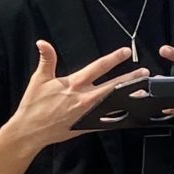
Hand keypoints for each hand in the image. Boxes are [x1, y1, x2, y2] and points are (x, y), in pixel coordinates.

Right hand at [6, 41, 143, 152]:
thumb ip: (46, 60)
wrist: (30, 130)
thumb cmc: (33, 106)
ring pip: (114, 103)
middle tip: (144, 72)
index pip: (98, 67)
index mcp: (74, 84)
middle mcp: (84, 98)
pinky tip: (129, 114)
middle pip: (113, 85)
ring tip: (143, 92)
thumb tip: (43, 43)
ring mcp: (88, 113)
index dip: (113, 58)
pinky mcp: (87, 125)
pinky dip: (119, 117)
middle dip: (130, 78)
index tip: (125, 52)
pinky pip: (107, 121)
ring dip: (129, 97)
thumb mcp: (38, 79)